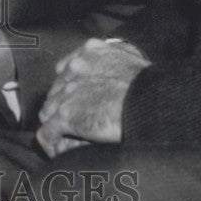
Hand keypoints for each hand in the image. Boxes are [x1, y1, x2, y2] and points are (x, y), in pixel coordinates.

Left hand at [36, 38, 149, 157]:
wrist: (153, 103)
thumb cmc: (151, 84)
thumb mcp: (131, 55)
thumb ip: (114, 53)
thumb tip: (111, 53)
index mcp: (90, 52)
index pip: (65, 69)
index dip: (70, 86)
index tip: (77, 99)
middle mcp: (74, 68)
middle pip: (56, 90)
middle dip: (63, 105)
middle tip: (74, 122)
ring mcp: (68, 92)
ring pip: (49, 110)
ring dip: (56, 124)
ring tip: (64, 139)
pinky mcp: (66, 116)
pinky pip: (48, 132)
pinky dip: (52, 142)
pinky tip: (57, 149)